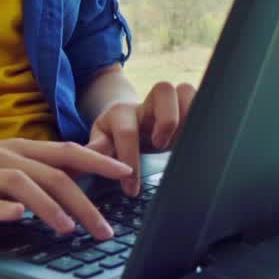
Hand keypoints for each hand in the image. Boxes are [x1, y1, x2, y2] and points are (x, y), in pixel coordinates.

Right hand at [0, 138, 132, 239]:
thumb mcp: (0, 167)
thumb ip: (33, 175)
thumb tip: (73, 191)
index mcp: (18, 151)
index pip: (67, 153)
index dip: (98, 161)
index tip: (126, 173)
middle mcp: (4, 159)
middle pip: (53, 174)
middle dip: (85, 201)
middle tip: (105, 228)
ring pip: (24, 186)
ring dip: (50, 207)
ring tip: (70, 230)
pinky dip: (2, 209)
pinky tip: (18, 219)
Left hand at [86, 80, 196, 195]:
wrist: (123, 121)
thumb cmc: (111, 137)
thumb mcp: (99, 143)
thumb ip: (94, 152)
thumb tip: (77, 167)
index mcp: (121, 114)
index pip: (128, 131)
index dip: (130, 160)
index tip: (131, 188)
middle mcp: (146, 104)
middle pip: (163, 90)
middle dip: (168, 118)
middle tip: (162, 145)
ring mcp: (167, 104)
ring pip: (183, 90)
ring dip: (188, 113)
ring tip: (186, 140)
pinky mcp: (182, 109)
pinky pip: (197, 98)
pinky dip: (201, 114)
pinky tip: (197, 138)